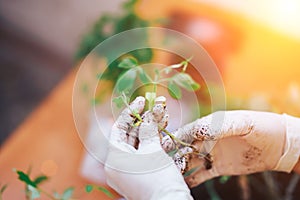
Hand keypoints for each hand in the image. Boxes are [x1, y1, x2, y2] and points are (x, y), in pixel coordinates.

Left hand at [104, 97, 192, 199]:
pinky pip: (143, 156)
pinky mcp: (139, 177)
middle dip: (144, 121)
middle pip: (130, 136)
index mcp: (115, 158)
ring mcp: (128, 172)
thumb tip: (147, 117)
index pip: (119, 129)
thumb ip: (148, 130)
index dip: (131, 113)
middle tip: (156, 106)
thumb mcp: (153, 150)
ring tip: (164, 116)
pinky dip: (152, 145)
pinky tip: (164, 133)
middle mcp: (118, 166)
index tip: (142, 101)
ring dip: (151, 131)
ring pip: (139, 145)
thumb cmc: (159, 177)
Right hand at [162, 111, 299, 187]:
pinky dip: (192, 178)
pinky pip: (201, 173)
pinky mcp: (218, 167)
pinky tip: (184, 183)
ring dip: (181, 168)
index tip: (166, 147)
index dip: (176, 138)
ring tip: (173, 176)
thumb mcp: (242, 124)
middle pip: (186, 147)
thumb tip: (199, 130)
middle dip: (175, 155)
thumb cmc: (261, 127)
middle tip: (167, 165)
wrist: (278, 145)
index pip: (189, 131)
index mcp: (210, 125)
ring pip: (191, 161)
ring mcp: (212, 153)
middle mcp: (208, 139)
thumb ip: (220, 126)